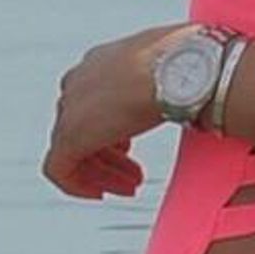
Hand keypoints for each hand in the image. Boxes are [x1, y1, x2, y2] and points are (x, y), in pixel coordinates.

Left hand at [41, 22, 194, 200]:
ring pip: (72, 150)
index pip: (94, 100)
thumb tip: (194, 88)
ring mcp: (71, 109)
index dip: (113, 130)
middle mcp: (80, 80)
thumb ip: (169, 79)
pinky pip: (60, 170)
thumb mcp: (175, 65)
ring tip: (127, 187)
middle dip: (109, 155)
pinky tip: (100, 193)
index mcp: (102, 60)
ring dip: (101, 172)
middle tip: (131, 175)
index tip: (129, 149)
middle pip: (83, 126)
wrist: (182, 69)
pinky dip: (78, 185)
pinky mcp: (69, 137)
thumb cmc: (189, 62)